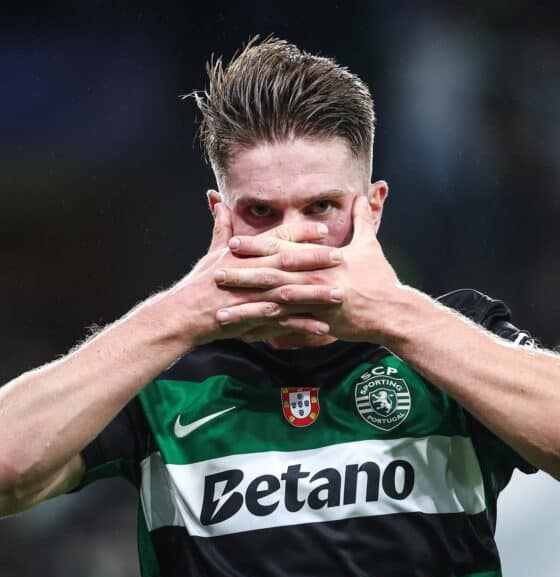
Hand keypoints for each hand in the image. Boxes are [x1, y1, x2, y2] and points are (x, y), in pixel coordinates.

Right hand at [168, 203, 343, 346]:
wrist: (186, 314)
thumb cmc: (199, 282)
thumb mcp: (212, 252)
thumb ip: (221, 227)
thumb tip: (218, 200)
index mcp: (246, 254)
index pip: (278, 238)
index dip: (302, 233)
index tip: (325, 230)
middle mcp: (253, 273)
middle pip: (290, 263)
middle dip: (317, 260)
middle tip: (341, 258)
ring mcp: (255, 297)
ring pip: (291, 293)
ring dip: (316, 295)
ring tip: (339, 294)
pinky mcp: (255, 319)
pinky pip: (283, 323)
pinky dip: (303, 326)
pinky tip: (323, 328)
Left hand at [217, 196, 401, 343]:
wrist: (392, 312)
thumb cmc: (380, 279)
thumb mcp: (371, 245)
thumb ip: (362, 221)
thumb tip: (361, 197)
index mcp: (320, 258)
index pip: (282, 248)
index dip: (256, 245)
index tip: (233, 241)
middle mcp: (313, 279)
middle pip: (271, 275)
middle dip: (242, 274)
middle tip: (216, 272)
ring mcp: (314, 303)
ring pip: (273, 305)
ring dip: (246, 308)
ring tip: (221, 312)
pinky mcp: (317, 323)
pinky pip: (286, 329)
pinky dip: (265, 332)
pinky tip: (245, 335)